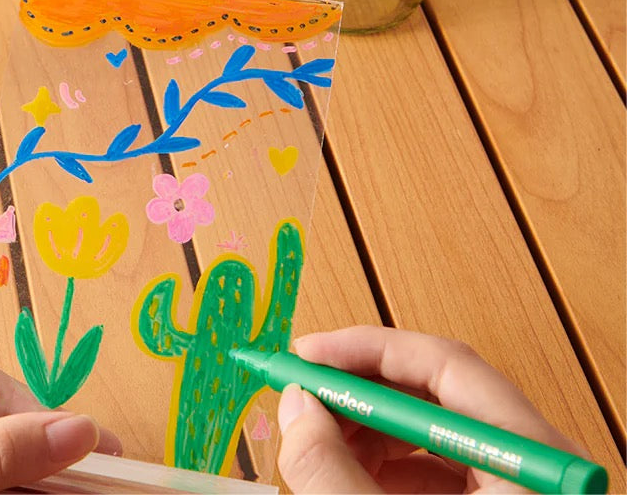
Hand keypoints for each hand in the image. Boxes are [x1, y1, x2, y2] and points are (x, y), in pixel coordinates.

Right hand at [276, 326, 587, 493]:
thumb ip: (336, 473)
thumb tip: (294, 407)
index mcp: (531, 456)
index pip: (443, 363)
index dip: (365, 350)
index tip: (306, 353)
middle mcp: (535, 464)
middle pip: (436, 395)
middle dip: (359, 394)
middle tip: (302, 399)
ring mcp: (522, 488)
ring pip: (434, 435)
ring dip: (366, 434)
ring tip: (318, 447)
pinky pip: (442, 472)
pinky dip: (388, 470)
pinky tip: (350, 480)